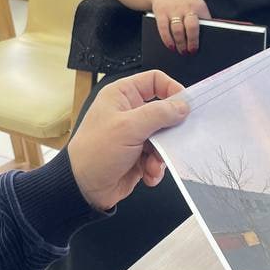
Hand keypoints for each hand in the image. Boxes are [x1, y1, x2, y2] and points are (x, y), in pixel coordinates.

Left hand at [68, 71, 188, 210]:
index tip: (185, 105)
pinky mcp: (139, 155)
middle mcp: (129, 112)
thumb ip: (159, 114)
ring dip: (162, 153)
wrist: (84, 188)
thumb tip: (183, 106)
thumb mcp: (129, 127)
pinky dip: (156, 167)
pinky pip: (158, 157)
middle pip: (164, 111)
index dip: (172, 89)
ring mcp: (134, 135)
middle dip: (170, 130)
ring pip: (164, 137)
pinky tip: (148, 174)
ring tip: (153, 164)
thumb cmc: (95, 152)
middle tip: (174, 139)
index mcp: (122, 95)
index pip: (154, 80)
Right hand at [148, 0, 210, 53]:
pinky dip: (167, 40)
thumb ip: (201, 16)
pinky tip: (170, 45)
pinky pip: (164, 29)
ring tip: (182, 51)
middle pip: (192, 28)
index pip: (206, 23)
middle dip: (192, 42)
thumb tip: (209, 34)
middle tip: (192, 51)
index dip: (206, 35)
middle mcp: (186, 7)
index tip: (206, 46)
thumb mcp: (195, 1)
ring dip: (180, 44)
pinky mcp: (161, 12)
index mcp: (198, 5)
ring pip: (178, 31)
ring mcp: (173, 10)